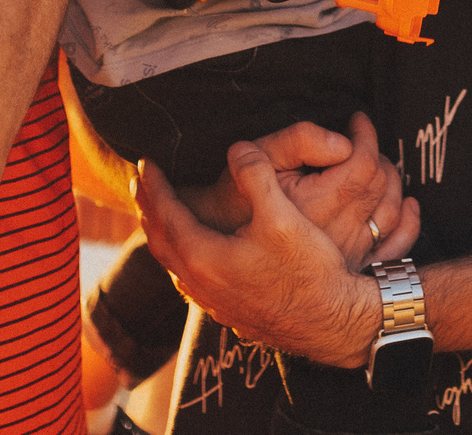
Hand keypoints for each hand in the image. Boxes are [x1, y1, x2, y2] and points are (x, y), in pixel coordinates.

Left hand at [139, 118, 420, 368]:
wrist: (330, 323)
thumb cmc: (308, 272)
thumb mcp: (283, 215)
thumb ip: (256, 175)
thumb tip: (237, 148)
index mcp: (204, 257)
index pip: (165, 214)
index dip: (153, 185)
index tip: (144, 162)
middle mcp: (199, 284)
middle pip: (160, 239)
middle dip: (148, 206)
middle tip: (141, 180)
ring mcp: (211, 302)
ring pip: (172, 262)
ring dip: (161, 232)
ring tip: (160, 210)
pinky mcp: (226, 311)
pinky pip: (187, 278)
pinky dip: (178, 254)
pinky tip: (192, 250)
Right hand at [182, 118, 416, 258]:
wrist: (220, 251)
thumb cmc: (235, 201)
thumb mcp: (258, 158)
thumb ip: (299, 141)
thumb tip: (342, 143)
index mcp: (317, 205)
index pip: (362, 162)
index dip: (365, 134)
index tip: (357, 119)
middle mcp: (337, 234)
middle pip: (379, 184)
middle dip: (377, 153)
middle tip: (362, 138)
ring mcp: (347, 255)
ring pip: (390, 211)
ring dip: (392, 182)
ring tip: (376, 163)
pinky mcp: (350, 268)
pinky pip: (395, 246)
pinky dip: (408, 223)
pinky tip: (408, 206)